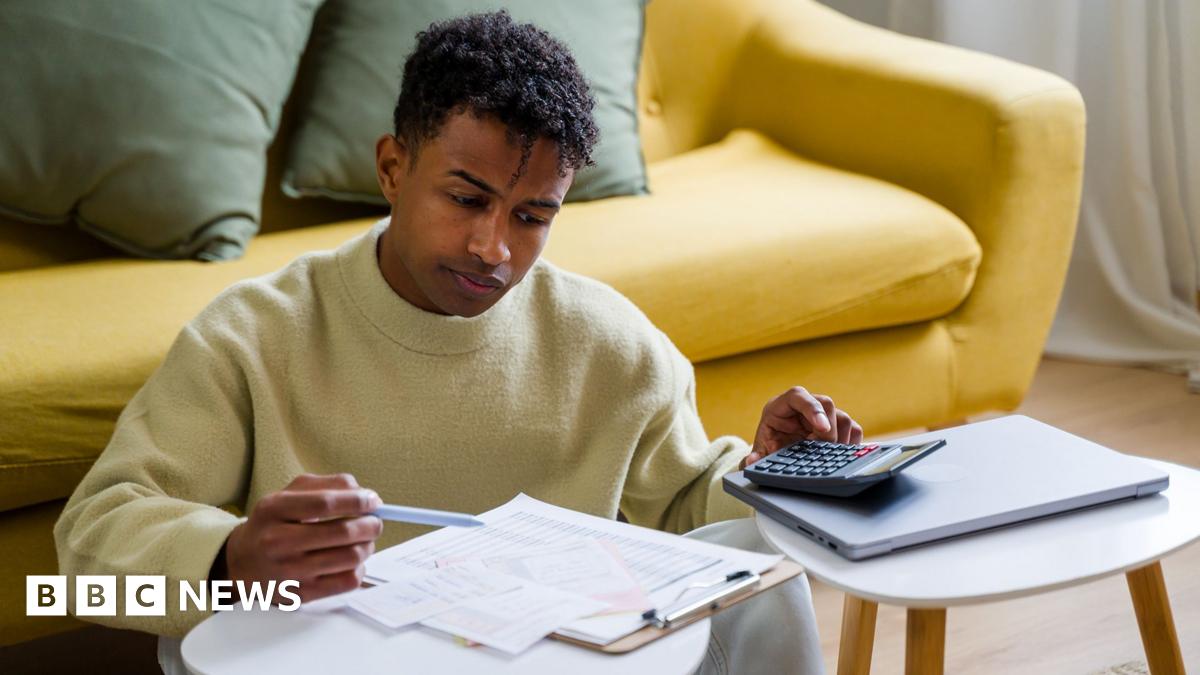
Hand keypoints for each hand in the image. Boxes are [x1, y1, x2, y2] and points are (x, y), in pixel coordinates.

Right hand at [220, 473, 382, 602]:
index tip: (373, 501)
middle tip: (375, 522)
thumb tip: (367, 495)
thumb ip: (328, 485)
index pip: (326, 503)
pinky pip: (347, 582)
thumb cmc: (274, 523)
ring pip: (350, 558)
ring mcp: (288, 571)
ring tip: (365, 540)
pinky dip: (359, 568)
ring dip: (367, 546)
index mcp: (274, 509)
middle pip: (342, 532)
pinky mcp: (300, 594)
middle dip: (370, 525)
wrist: (241, 562)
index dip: (357, 501)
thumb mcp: (289, 494)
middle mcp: (277, 541)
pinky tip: (351, 561)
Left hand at [742, 387, 863, 468]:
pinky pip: (852, 429)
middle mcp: (804, 406)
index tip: (822, 429)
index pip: (798, 396)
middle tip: (823, 450)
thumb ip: (755, 458)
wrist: (777, 448)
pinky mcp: (836, 425)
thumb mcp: (760, 451)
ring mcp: (821, 414)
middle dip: (828, 430)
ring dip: (840, 438)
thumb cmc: (768, 444)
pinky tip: (842, 455)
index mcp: (781, 406)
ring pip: (842, 416)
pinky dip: (851, 442)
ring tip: (830, 455)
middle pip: (825, 404)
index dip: (812, 409)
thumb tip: (751, 462)